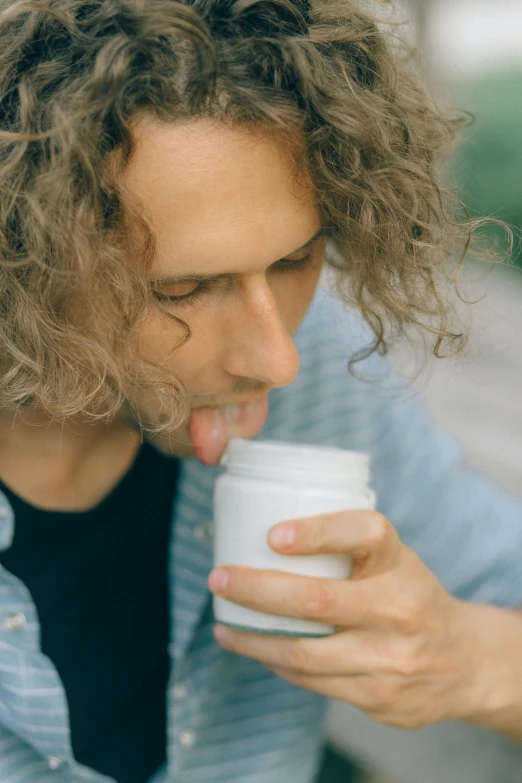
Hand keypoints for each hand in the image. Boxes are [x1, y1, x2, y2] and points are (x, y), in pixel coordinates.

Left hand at [208, 510, 483, 728]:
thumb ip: (345, 546)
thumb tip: (264, 532)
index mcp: (401, 563)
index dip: (316, 532)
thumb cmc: (409, 594)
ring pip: (305, 652)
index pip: (365, 533)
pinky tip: (257, 648)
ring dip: (254, 639)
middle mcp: (400, 610)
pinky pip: (313, 682)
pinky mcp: (379, 699)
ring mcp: (390, 660)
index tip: (272, 535)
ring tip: (223, 623)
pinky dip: (277, 663)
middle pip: (317, 601)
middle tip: (219, 577)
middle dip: (257, 590)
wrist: (462, 662)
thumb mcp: (393, 559)